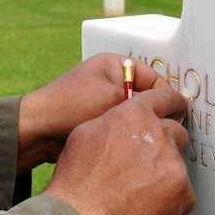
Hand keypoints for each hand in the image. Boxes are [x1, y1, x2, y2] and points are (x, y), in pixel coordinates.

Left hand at [16, 53, 182, 172]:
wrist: (36, 130)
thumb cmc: (72, 107)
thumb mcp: (114, 100)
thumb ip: (146, 103)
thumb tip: (175, 108)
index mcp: (115, 64)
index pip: (154, 79)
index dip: (168, 99)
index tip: (179, 118)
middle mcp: (109, 79)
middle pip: (145, 98)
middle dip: (154, 115)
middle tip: (166, 134)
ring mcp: (101, 100)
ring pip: (133, 116)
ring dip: (139, 128)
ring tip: (149, 143)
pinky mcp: (94, 120)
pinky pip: (119, 128)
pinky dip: (126, 136)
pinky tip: (132, 149)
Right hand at [39, 86, 194, 214]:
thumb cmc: (78, 178)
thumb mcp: (86, 134)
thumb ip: (113, 121)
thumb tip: (123, 122)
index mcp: (134, 114)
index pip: (164, 98)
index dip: (172, 104)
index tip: (177, 108)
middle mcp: (158, 132)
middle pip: (176, 132)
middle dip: (165, 146)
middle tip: (145, 166)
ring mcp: (173, 161)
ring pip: (177, 165)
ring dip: (165, 175)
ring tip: (138, 192)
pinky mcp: (182, 189)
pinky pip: (184, 194)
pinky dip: (171, 202)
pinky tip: (147, 209)